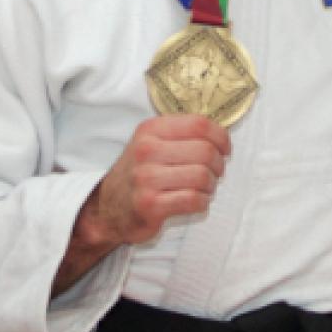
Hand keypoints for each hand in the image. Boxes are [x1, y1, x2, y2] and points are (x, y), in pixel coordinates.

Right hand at [54, 114, 231, 292]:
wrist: (107, 208)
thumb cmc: (138, 173)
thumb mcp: (151, 143)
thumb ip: (181, 134)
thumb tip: (221, 135)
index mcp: (150, 130)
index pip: (199, 124)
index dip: (221, 137)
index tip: (224, 149)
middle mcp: (147, 150)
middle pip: (205, 151)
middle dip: (218, 165)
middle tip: (215, 173)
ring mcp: (147, 178)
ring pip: (202, 176)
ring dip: (211, 186)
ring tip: (203, 189)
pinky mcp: (151, 205)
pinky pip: (193, 200)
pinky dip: (202, 202)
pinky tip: (196, 202)